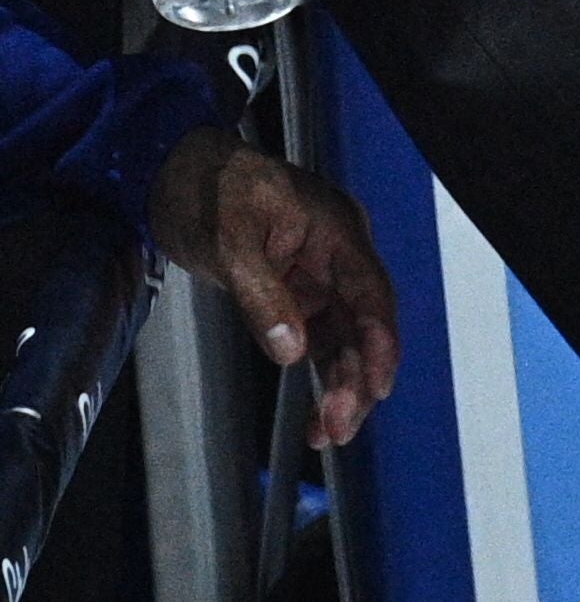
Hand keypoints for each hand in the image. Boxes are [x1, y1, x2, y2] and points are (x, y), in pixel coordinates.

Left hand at [149, 127, 398, 445]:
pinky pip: (318, 336)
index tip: (378, 386)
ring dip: (339, 384)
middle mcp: (338, 255)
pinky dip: (316, 372)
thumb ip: (263, 297)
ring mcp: (319, 274)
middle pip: (362, 324)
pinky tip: (314, 411)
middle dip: (356, 377)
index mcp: (337, 231)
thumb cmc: (208, 189)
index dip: (380, 342)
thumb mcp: (230, 243)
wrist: (175, 169)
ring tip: (329, 432)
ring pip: (343, 337)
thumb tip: (292, 351)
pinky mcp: (297, 290)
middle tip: (340, 425)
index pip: (372, 293)